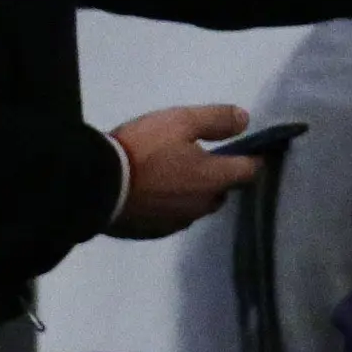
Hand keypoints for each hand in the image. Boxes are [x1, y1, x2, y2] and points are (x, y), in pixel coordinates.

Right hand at [106, 103, 263, 238]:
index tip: (252, 151)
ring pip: (197, 206)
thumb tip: (245, 121)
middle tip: (204, 159)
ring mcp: (177, 223)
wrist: (98, 185)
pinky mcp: (155, 232)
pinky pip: (173, 217)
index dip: (253, 160)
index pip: (248, 172)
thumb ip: (216, 120)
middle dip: (219, 178)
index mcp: (213, 179)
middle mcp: (201, 206)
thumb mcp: (182, 121)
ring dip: (194, 193)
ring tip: (177, 176)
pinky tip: (156, 194)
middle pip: (221, 192)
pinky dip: (171, 204)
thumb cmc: (144, 149)